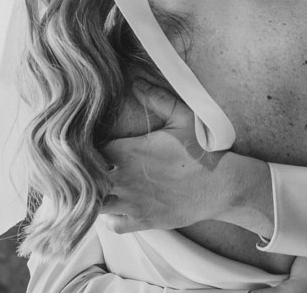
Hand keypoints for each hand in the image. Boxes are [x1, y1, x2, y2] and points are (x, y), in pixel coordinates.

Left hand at [100, 81, 270, 233]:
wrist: (222, 185)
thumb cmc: (202, 151)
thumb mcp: (183, 117)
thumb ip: (157, 98)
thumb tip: (136, 81)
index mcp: (130, 151)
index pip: (88, 150)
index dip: (84, 147)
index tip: (89, 145)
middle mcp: (125, 178)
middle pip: (85, 179)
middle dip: (84, 173)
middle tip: (89, 167)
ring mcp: (133, 202)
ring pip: (95, 204)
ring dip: (95, 196)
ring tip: (102, 187)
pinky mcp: (143, 221)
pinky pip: (113, 225)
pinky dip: (111, 217)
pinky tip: (119, 205)